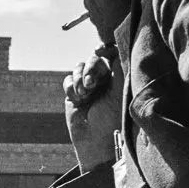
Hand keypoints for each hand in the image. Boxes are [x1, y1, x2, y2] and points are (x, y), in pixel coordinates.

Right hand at [63, 46, 121, 172]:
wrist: (97, 141)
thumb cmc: (113, 117)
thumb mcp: (120, 88)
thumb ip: (118, 65)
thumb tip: (114, 45)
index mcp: (118, 76)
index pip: (110, 54)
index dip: (104, 49)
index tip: (99, 50)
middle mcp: (103, 79)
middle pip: (93, 59)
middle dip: (91, 68)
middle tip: (92, 84)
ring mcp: (88, 87)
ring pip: (79, 68)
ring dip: (80, 79)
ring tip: (85, 95)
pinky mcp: (74, 95)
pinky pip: (68, 80)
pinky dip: (71, 87)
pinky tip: (77, 99)